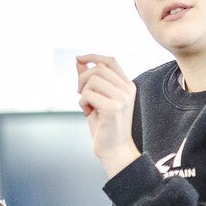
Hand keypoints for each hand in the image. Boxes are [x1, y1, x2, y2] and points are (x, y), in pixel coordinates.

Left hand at [76, 54, 139, 176]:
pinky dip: (82, 102)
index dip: (93, 56)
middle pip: (98, 68)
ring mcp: (122, 98)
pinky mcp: (113, 108)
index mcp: (127, 85)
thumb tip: (79, 61)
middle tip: (80, 93)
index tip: (78, 59)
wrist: (114, 150)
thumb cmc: (104, 125)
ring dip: (82, 92)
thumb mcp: (96, 98)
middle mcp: (127, 89)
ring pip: (92, 80)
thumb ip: (90, 80)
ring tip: (87, 106)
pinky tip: (88, 113)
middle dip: (82, 78)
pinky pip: (88, 94)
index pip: (110, 61)